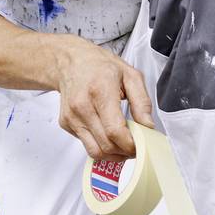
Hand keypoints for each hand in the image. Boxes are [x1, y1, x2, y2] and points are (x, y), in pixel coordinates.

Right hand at [50, 36, 155, 158]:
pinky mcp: (66, 124)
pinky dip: (100, 145)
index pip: (115, 131)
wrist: (70, 61)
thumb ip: (142, 102)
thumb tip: (148, 126)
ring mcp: (71, 117)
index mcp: (100, 90)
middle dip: (124, 151)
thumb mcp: (130, 75)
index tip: (141, 145)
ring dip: (113, 154)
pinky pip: (86, 145)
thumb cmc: (100, 66)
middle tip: (136, 145)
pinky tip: (107, 133)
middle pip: (106, 145)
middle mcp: (82, 105)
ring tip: (123, 144)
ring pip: (95, 151)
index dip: (131, 144)